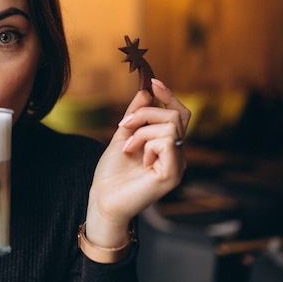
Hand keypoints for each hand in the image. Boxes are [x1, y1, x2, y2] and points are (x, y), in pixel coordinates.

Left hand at [85, 78, 190, 247]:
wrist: (103, 200)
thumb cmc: (112, 173)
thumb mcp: (122, 136)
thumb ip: (135, 115)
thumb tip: (146, 91)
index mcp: (167, 146)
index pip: (179, 114)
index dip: (169, 96)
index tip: (153, 81)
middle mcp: (177, 155)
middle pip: (175, 116)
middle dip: (146, 113)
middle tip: (124, 124)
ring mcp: (177, 165)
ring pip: (170, 126)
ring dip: (142, 131)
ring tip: (128, 147)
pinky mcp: (172, 174)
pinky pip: (167, 142)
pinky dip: (147, 144)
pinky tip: (138, 157)